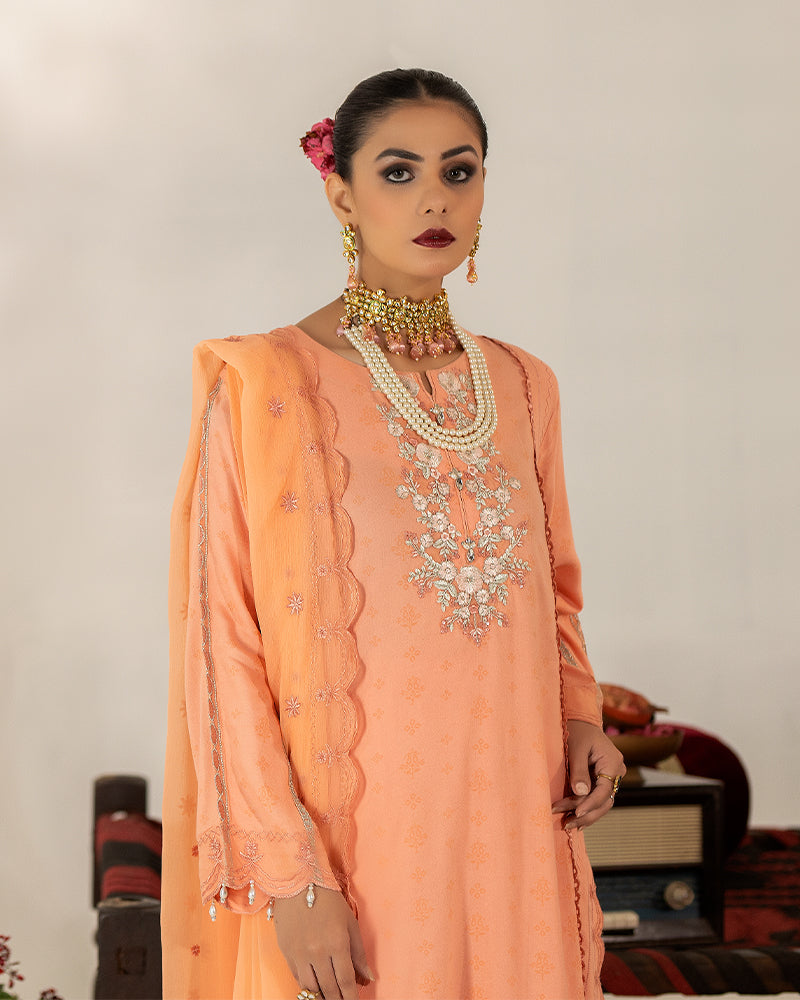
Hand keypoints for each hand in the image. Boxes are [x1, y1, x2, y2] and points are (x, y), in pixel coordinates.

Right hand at [272, 885, 373, 999]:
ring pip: (312, 988)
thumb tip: (369, 978)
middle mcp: (318, 952)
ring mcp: (300, 954)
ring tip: (330, 999)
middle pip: (329, 989)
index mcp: (337, 943)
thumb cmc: (328, 899)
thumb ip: (359, 953)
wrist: (298, 882)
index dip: (351, 998)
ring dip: (322, 997)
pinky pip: (297, 978)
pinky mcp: (286, 952)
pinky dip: (307, 987)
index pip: (346, 981)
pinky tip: (314, 989)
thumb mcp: (349, 922)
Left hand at [552, 719, 625, 830]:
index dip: (589, 804)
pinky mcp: (603, 778)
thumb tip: (580, 793)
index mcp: (613, 763)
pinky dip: (585, 806)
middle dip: (585, 813)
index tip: (575, 813)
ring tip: (567, 824)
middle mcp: (616, 771)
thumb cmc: (577, 730)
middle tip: (565, 822)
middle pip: (605, 801)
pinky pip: (597, 797)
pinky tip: (573, 817)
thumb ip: (578, 770)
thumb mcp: (575, 748)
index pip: (603, 791)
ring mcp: (611, 776)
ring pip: (602, 802)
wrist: (580, 720)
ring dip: (585, 814)